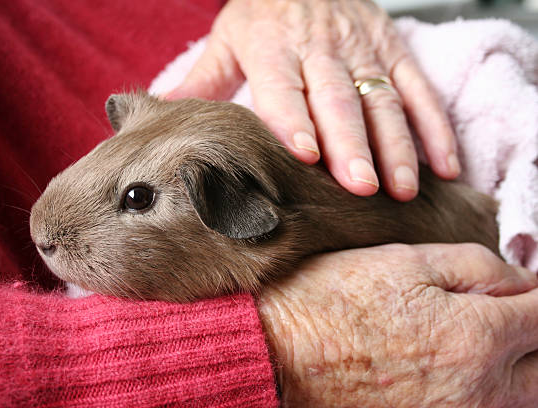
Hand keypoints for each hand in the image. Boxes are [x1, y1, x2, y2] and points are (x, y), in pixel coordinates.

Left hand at [168, 0, 459, 201]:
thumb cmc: (264, 12)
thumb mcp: (228, 37)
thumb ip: (204, 80)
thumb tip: (164, 117)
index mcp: (274, 47)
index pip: (283, 87)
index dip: (294, 119)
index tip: (304, 155)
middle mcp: (320, 50)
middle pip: (338, 100)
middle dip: (350, 145)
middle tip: (359, 188)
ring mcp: (362, 50)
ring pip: (381, 100)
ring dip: (395, 146)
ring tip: (400, 189)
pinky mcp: (393, 51)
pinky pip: (419, 90)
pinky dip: (435, 127)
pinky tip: (444, 166)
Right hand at [258, 244, 537, 406]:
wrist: (277, 355)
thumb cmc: (332, 301)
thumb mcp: (403, 260)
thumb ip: (476, 265)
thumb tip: (522, 279)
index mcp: (476, 335)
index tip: (527, 286)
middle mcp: (478, 390)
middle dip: (534, 337)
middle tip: (511, 317)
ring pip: (521, 399)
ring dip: (519, 370)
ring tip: (483, 345)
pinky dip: (487, 392)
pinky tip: (458, 372)